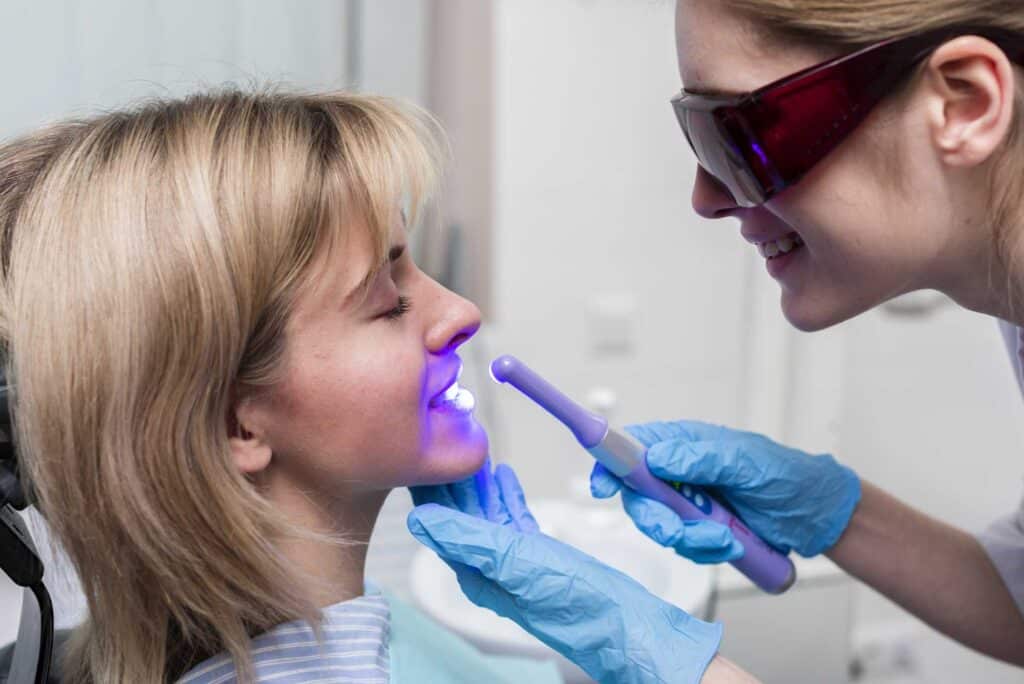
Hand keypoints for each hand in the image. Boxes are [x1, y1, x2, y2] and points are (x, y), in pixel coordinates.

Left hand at [407, 463, 722, 683]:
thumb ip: (468, 538)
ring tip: (474, 454)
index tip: (422, 459)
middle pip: (462, 517)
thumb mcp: (514, 561)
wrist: (621, 621)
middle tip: (448, 444)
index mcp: (477, 573)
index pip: (442, 527)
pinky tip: (505, 476)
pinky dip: (508, 496)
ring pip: (488, 514)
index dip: (432, 493)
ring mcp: (516, 563)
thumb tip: (422, 520)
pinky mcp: (539, 557)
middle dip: (455, 482)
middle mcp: (491, 569)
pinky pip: (514, 519)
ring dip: (480, 485)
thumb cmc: (573, 602)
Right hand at [591, 421, 860, 559]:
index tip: (603, 488)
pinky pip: (683, 546)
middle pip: (638, 496)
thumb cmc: (786, 476)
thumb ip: (701, 458)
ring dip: (690, 539)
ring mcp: (688, 502)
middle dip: (658, 519)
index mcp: (684, 444)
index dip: (609, 466)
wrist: (816, 516)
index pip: (631, 449)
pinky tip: (730, 544)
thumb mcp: (746, 462)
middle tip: (680, 531)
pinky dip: (704, 551)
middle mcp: (678, 471)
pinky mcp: (699, 529)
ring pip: (660, 526)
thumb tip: (658, 457)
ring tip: (725, 538)